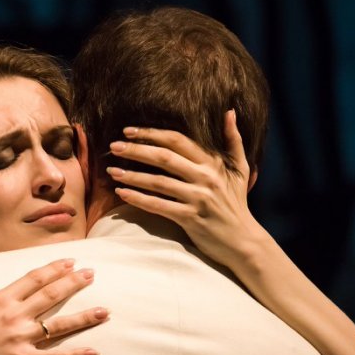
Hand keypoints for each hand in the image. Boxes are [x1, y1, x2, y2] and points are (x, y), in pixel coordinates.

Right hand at [0, 244, 106, 354]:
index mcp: (1, 299)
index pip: (34, 278)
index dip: (54, 268)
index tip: (71, 261)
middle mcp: (15, 315)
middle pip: (51, 295)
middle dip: (74, 283)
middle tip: (92, 274)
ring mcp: (21, 338)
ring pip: (59, 325)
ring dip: (84, 317)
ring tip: (104, 311)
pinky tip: (94, 352)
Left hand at [106, 110, 263, 265]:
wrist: (243, 241)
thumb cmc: (236, 204)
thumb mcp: (240, 169)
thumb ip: (234, 140)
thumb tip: (229, 113)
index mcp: (213, 163)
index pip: (177, 141)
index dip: (151, 134)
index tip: (128, 131)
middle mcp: (205, 178)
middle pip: (164, 158)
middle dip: (136, 150)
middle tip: (113, 146)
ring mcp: (198, 199)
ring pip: (159, 182)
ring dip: (132, 175)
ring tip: (111, 171)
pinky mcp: (190, 218)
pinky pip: (159, 206)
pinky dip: (139, 199)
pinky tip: (122, 193)